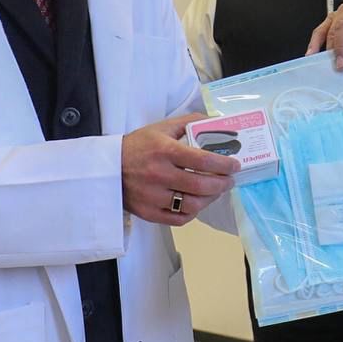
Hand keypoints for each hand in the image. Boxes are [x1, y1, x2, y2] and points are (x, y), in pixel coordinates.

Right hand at [121, 113, 239, 225]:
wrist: (107, 167)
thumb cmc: (139, 145)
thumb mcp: (163, 127)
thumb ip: (190, 122)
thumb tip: (217, 122)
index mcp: (165, 151)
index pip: (203, 160)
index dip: (224, 164)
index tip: (235, 165)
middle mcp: (159, 175)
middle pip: (201, 185)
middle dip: (223, 184)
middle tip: (230, 180)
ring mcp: (153, 196)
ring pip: (193, 205)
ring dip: (211, 199)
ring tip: (216, 191)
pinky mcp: (149, 213)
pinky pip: (179, 219)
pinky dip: (193, 212)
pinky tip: (198, 202)